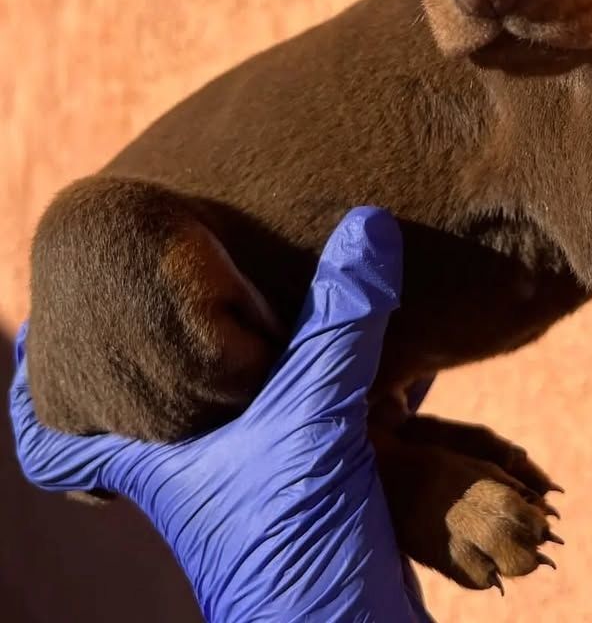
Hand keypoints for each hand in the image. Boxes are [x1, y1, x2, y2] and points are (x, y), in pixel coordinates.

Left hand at [11, 207, 429, 622]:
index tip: (40, 329)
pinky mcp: (314, 500)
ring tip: (269, 308)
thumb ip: (342, 320)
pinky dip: (323, 398)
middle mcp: (198, 478)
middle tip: (164, 293)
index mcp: (163, 462)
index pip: (63, 442)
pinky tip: (367, 371)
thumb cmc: (297, 549)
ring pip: (231, 420)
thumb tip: (366, 226)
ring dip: (246, 372)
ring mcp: (256, 492)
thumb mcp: (316, 419)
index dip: (40, 385)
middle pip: (147, 415)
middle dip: (154, 356)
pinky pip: (303, 432)